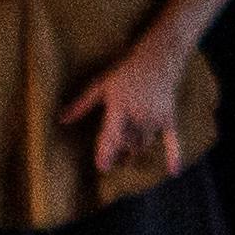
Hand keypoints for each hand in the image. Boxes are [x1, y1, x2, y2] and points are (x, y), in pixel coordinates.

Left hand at [60, 40, 189, 177]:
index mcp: (120, 107)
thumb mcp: (100, 86)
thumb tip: (61, 120)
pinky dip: (173, 156)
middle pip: (127, 143)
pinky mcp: (169, 120)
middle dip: (120, 152)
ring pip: (143, 144)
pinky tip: (173, 172)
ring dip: (134, 151)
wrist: (157, 61)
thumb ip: (82, 105)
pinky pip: (172, 141)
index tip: (103, 167)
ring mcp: (155, 118)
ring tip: (127, 159)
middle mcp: (139, 115)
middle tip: (114, 161)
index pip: (112, 134)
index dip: (107, 151)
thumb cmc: (125, 73)